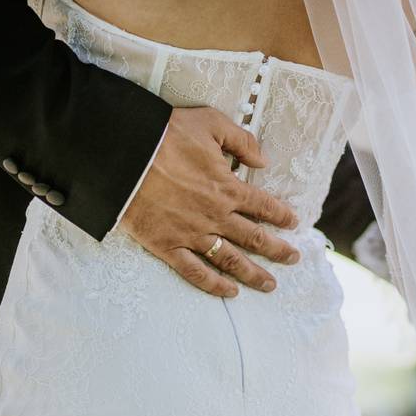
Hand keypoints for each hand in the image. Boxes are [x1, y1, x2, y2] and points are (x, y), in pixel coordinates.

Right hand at [121, 107, 299, 297]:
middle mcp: (216, 216)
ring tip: (270, 285)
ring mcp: (193, 235)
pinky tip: (229, 292)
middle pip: (255, 239)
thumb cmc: (164, 134)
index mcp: (228, 188)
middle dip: (278, 250)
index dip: (282, 216)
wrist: (121, 155)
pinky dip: (214, 285)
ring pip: (231, 261)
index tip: (293, 223)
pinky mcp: (168, 246)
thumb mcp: (210, 123)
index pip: (265, 206)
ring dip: (254, 274)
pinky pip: (195, 272)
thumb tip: (263, 161)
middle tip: (293, 259)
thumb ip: (242, 141)